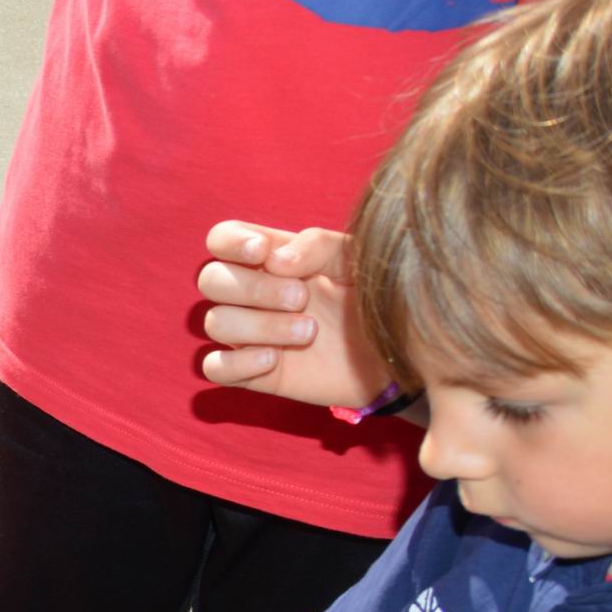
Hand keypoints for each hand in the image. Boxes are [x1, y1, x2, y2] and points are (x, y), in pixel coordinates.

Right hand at [197, 223, 386, 407]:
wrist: (399, 350)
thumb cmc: (377, 295)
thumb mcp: (356, 257)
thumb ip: (318, 245)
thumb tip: (275, 261)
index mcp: (272, 258)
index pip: (222, 238)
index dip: (230, 242)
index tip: (263, 252)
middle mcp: (252, 294)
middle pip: (211, 279)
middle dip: (253, 288)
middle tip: (301, 298)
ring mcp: (250, 334)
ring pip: (215, 322)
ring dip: (259, 326)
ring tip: (308, 332)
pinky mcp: (254, 373)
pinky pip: (215, 368)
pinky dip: (237, 363)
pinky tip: (274, 360)